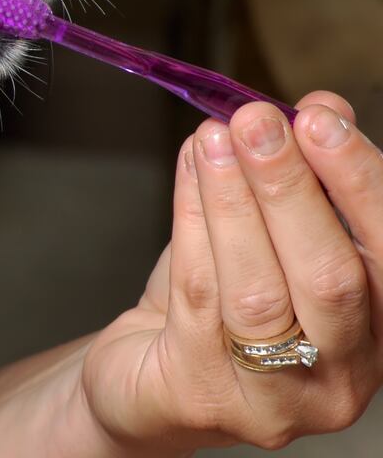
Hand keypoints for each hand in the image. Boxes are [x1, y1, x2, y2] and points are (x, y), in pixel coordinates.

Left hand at [84, 92, 382, 452]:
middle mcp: (342, 375)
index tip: (320, 119)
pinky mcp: (202, 394)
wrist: (147, 378)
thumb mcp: (273, 240)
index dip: (360, 182)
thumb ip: (309, 182)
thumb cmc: (219, 305)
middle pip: (330, 278)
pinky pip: (197, 296)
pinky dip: (191, 223)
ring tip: (212, 138)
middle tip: (257, 122)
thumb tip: (324, 108)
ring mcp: (274, 398)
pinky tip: (188, 173)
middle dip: (292, 189)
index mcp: (380, 331)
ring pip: (257, 290)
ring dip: (233, 201)